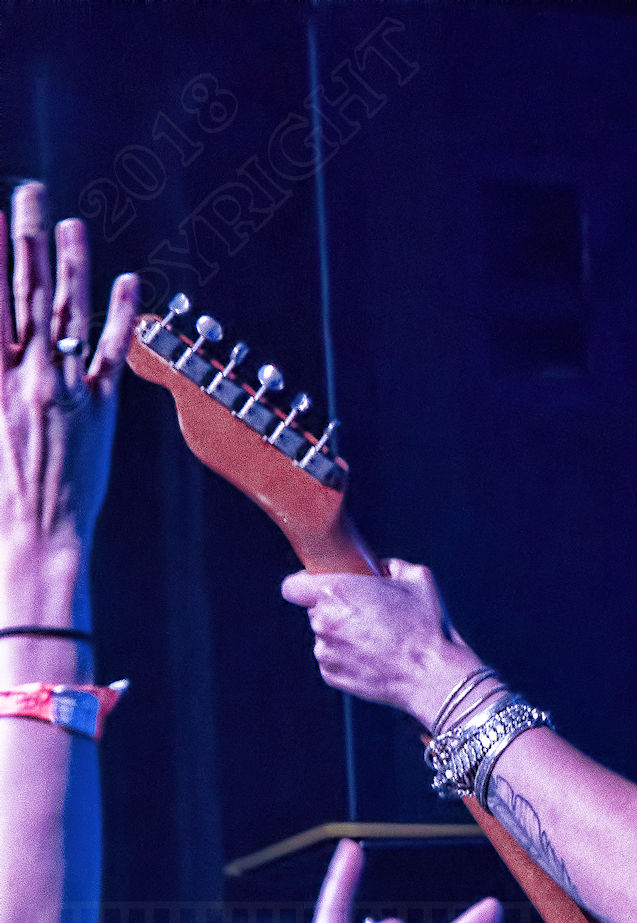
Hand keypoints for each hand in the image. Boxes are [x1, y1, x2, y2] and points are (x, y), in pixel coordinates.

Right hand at [0, 181, 138, 594]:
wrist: (35, 534)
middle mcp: (29, 375)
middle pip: (29, 294)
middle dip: (28, 240)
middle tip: (30, 194)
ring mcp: (67, 391)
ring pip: (72, 316)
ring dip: (74, 266)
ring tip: (73, 224)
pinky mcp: (100, 411)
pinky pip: (112, 355)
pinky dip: (121, 316)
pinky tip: (127, 282)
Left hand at [281, 557, 480, 728]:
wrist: (433, 676)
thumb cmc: (426, 626)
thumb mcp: (417, 578)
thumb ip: (390, 565)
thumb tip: (379, 569)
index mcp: (335, 592)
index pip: (292, 586)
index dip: (306, 584)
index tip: (321, 588)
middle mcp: (322, 622)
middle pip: (314, 611)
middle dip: (334, 610)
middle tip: (366, 615)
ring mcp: (325, 652)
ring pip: (324, 636)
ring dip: (341, 635)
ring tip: (375, 640)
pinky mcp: (331, 675)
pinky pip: (332, 659)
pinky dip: (347, 657)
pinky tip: (373, 657)